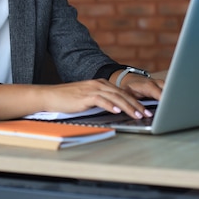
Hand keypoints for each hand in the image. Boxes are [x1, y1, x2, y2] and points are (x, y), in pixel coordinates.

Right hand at [42, 77, 162, 118]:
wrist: (50, 96)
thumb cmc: (68, 99)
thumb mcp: (88, 99)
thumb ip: (102, 101)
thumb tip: (116, 109)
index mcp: (101, 84)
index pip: (123, 92)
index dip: (136, 101)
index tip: (145, 109)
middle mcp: (99, 84)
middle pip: (122, 94)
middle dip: (137, 104)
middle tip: (147, 114)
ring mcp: (92, 89)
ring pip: (115, 97)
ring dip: (128, 107)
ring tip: (138, 115)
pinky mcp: (85, 96)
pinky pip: (101, 100)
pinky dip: (111, 106)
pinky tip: (118, 111)